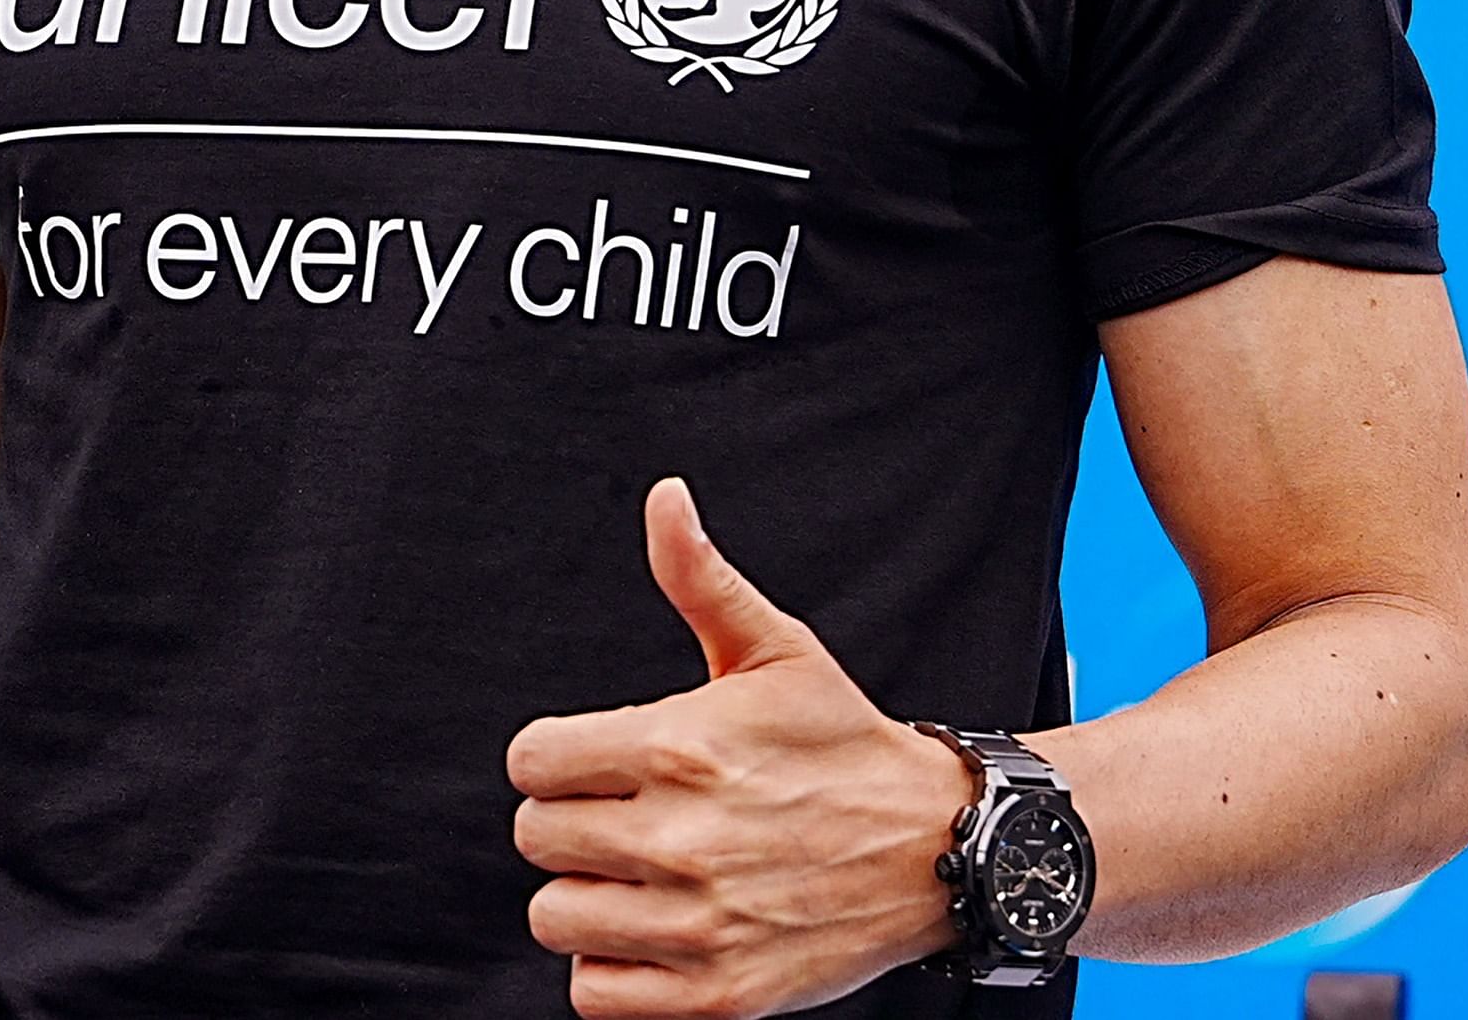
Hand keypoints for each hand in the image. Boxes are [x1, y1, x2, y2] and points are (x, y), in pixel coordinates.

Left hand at [507, 478, 976, 1018]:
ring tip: (641, 874)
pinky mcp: (718, 993)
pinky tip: (654, 930)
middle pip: (535, 837)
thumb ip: (701, 578)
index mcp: (677, 746)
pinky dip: (613, 969)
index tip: (597, 763)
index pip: (530, 761)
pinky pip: (594, 993)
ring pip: (555, 917)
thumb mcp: (778, 650)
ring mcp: (699, 924)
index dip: (555, 758)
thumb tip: (664, 498)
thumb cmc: (844, 743)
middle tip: (628, 816)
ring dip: (587, 897)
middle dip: (571, 821)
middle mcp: (680, 838)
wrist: (938, 846)